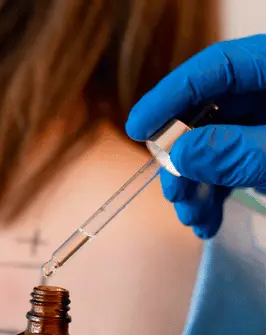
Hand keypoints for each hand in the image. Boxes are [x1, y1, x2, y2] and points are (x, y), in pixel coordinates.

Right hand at [126, 34, 265, 238]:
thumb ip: (237, 151)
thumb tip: (180, 152)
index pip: (214, 71)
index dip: (170, 99)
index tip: (138, 130)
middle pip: (208, 114)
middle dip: (185, 160)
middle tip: (174, 196)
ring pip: (215, 146)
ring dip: (198, 187)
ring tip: (194, 221)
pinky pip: (233, 165)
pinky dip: (218, 194)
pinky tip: (209, 222)